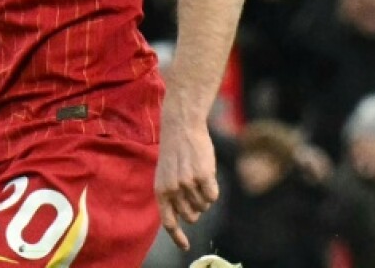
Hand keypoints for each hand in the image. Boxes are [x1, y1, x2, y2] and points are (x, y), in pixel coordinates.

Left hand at [155, 114, 218, 250]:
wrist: (181, 127)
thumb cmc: (175, 152)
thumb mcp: (165, 174)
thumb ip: (171, 195)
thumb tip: (184, 218)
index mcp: (161, 190)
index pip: (169, 221)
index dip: (177, 236)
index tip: (185, 246)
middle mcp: (173, 190)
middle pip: (191, 216)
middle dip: (195, 208)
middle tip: (194, 190)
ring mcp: (188, 184)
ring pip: (204, 206)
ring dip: (204, 197)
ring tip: (199, 177)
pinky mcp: (203, 176)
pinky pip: (213, 196)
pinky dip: (213, 189)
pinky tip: (208, 175)